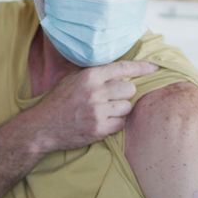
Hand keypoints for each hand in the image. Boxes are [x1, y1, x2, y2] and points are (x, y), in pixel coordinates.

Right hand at [29, 61, 158, 152]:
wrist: (42, 126)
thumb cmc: (59, 100)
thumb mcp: (72, 78)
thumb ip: (94, 72)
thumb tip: (119, 67)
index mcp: (89, 76)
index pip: (123, 68)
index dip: (141, 68)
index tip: (155, 68)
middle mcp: (95, 92)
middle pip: (129, 89)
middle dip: (124, 94)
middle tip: (112, 98)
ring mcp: (97, 111)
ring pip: (127, 107)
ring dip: (120, 109)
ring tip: (105, 111)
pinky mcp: (99, 129)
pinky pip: (121, 123)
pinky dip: (116, 123)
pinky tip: (103, 121)